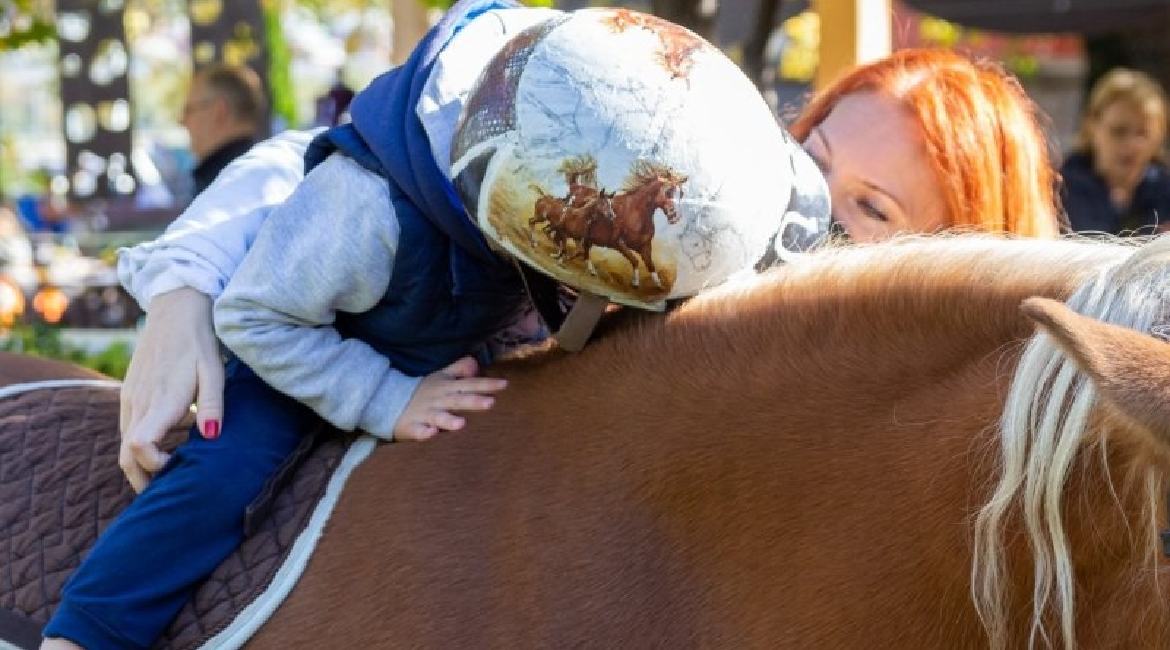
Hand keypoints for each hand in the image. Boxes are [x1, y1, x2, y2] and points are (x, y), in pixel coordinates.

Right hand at [119, 287, 223, 491]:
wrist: (175, 311)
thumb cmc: (200, 343)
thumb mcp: (214, 372)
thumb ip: (212, 405)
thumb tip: (212, 436)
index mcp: (160, 400)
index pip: (139, 446)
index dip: (153, 465)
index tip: (177, 465)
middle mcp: (139, 402)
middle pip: (126, 456)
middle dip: (143, 478)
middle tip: (168, 489)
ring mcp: (131, 398)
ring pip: (125, 444)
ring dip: (144, 460)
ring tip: (175, 463)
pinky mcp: (130, 393)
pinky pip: (130, 427)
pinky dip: (142, 443)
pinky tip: (171, 437)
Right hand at [394, 356, 506, 440]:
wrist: (390, 403)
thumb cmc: (423, 392)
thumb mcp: (440, 377)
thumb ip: (459, 370)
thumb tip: (475, 362)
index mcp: (446, 388)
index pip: (470, 385)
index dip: (486, 384)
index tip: (504, 385)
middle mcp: (438, 400)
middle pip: (457, 400)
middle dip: (473, 401)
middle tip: (491, 403)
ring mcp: (425, 414)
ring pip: (438, 417)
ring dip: (449, 420)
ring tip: (462, 424)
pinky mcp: (412, 427)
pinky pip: (418, 431)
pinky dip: (424, 433)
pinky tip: (431, 434)